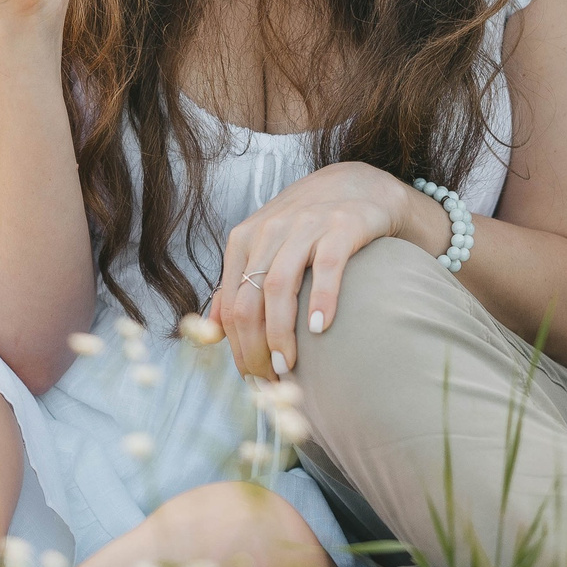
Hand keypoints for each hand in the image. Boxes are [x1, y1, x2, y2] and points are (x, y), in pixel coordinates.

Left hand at [208, 162, 433, 379]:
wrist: (359, 185)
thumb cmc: (307, 224)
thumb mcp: (265, 248)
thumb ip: (236, 285)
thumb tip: (208, 331)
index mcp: (245, 238)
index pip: (231, 304)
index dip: (237, 348)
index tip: (252, 377)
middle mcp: (270, 230)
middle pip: (249, 300)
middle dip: (254, 349)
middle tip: (270, 381)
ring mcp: (305, 226)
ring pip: (279, 287)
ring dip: (279, 333)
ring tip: (287, 366)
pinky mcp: (341, 226)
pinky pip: (326, 266)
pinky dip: (321, 299)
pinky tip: (320, 328)